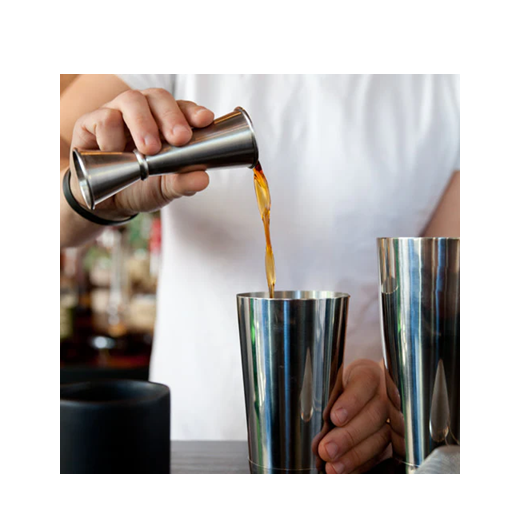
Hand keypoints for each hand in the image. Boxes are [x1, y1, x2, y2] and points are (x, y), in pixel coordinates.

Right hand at [70, 89, 214, 215]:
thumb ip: (183, 183)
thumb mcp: (164, 189)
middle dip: (171, 116)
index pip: (183, 108)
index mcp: (165, 123)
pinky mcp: (91, 122)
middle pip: (158, 97)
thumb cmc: (138, 187)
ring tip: (149, 150)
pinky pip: (104, 119)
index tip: (205, 120)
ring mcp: (116, 113)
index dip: (194, 112)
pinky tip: (115, 155)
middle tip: (179, 138)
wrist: (104, 203)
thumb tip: (202, 179)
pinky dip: (112, 138)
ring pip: (131, 100)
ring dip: (143, 124)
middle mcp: (143, 112)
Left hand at [317, 359, 390, 473]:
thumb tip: (317, 434)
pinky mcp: (394, 439)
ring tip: (333, 467)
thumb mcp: (332, 383)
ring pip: (380, 437)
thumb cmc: (342, 387)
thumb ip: (326, 403)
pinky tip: (346, 471)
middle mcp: (384, 394)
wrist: (363, 391)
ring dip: (355, 455)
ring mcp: (393, 418)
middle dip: (348, 436)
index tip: (335, 417)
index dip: (351, 402)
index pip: (364, 384)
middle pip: (373, 415)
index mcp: (367, 374)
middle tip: (326, 450)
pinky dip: (362, 465)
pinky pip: (381, 454)